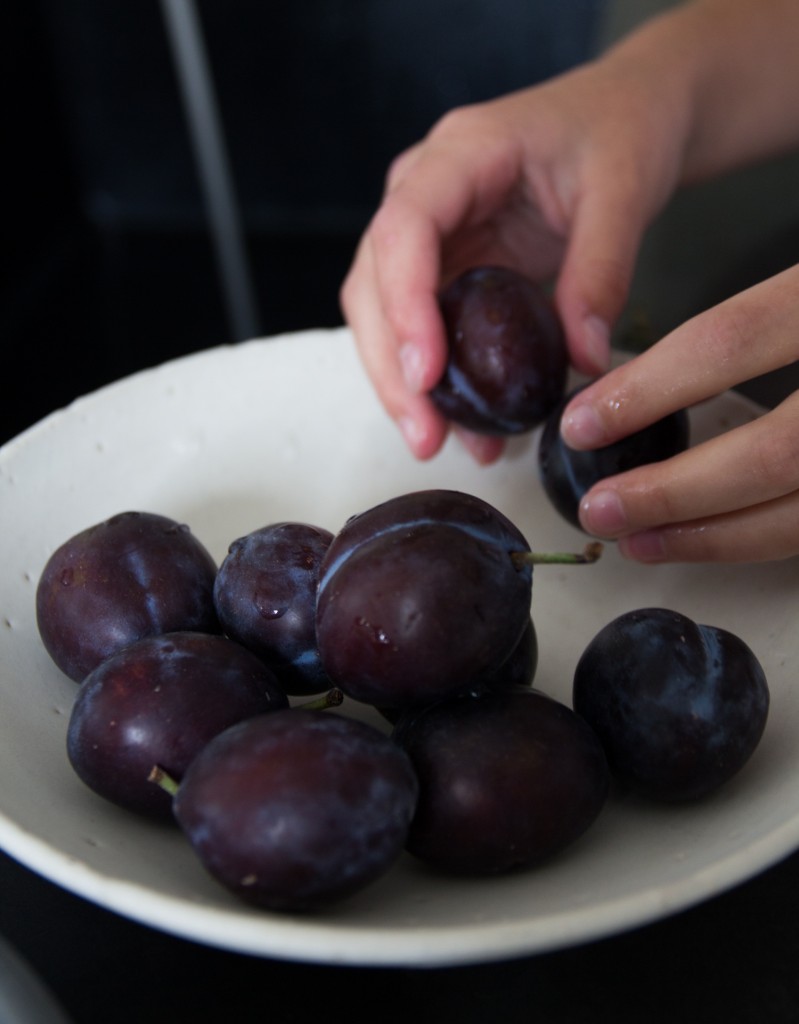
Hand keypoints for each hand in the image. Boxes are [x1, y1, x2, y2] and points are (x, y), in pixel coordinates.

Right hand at [341, 57, 689, 461]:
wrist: (621, 117)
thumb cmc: (618, 133)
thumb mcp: (623, 192)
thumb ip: (601, 271)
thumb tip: (582, 362)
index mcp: (460, 154)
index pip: (403, 229)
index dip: (403, 304)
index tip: (427, 373)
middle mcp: (423, 191)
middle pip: (372, 282)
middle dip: (391, 366)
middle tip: (426, 436)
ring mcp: (429, 232)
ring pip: (381, 312)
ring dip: (401, 383)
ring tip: (439, 444)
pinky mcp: (444, 265)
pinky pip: (420, 325)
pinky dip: (433, 378)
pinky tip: (462, 424)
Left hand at [560, 264, 798, 562]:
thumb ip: (752, 314)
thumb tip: (619, 370)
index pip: (732, 339)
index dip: (647, 390)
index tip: (580, 423)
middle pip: (773, 453)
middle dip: (673, 493)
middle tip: (599, 510)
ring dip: (710, 537)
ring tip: (638, 540)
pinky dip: (756, 539)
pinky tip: (705, 538)